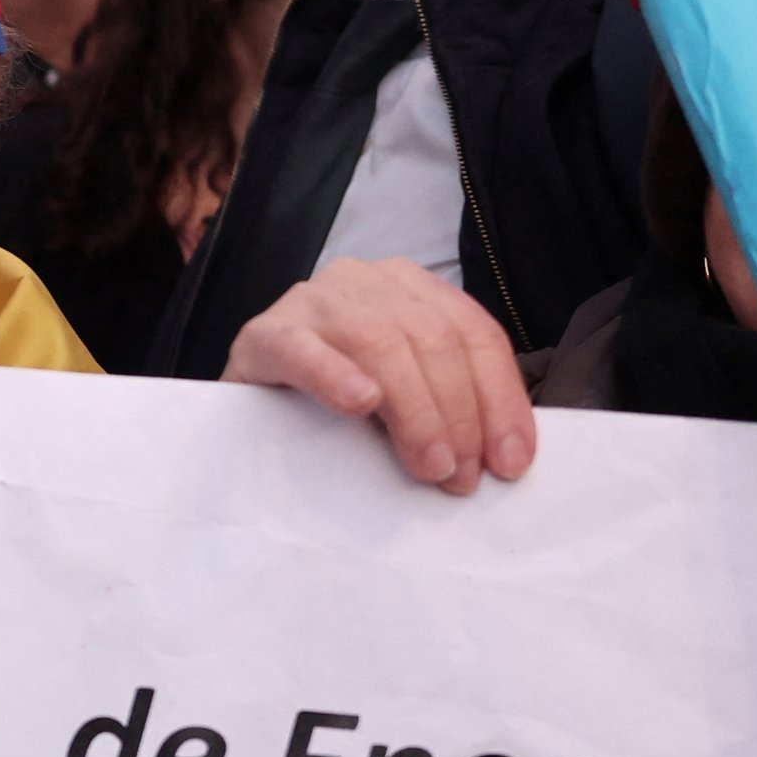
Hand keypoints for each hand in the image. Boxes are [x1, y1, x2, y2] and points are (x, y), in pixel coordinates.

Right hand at [224, 260, 534, 493]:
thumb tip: (506, 455)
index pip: (473, 333)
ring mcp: (312, 300)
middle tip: (462, 476)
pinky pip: (303, 349)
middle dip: (459, 413)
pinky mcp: (264, 334)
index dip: (500, 398)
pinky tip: (359, 403)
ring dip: (414, 410)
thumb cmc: (337, 408)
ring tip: (428, 465)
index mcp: (411, 288)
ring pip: (380, 341)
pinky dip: (335, 374)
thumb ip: (451, 405)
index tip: (511, 461)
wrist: (245, 410)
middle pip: (432, 338)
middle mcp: (366, 281)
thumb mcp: (406, 397)